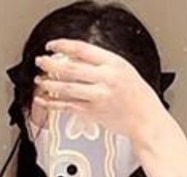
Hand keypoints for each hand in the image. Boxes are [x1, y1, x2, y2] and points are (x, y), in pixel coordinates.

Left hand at [32, 38, 166, 144]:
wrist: (146, 119)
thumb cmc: (137, 95)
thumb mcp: (123, 69)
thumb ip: (102, 63)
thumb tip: (76, 58)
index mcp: (113, 63)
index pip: (82, 49)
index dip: (63, 46)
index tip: (52, 46)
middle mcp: (105, 78)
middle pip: (71, 68)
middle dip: (51, 64)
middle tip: (41, 62)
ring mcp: (99, 97)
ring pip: (67, 88)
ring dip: (50, 84)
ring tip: (40, 81)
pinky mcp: (94, 113)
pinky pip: (69, 107)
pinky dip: (54, 104)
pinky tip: (45, 101)